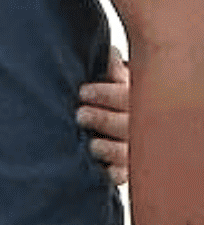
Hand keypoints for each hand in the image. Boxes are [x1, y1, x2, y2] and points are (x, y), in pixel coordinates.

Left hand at [78, 46, 130, 185]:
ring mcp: (138, 149)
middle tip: (81, 115)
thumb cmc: (121, 97)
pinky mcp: (130, 169)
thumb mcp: (120, 81)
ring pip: (129, 152)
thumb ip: (112, 69)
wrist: (140, 123)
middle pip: (128, 125)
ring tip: (92, 145)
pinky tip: (105, 171)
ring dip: (110, 149)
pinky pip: (126, 175)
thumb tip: (105, 49)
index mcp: (140, 100)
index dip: (105, 95)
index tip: (83, 93)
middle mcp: (144, 126)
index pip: (126, 96)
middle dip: (104, 120)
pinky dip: (116, 174)